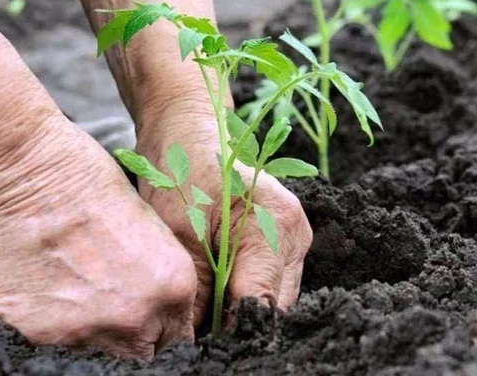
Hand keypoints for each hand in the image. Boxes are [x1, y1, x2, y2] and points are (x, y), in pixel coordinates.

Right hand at [0, 117, 196, 357]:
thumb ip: (156, 266)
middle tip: (112, 295)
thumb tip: (154, 291)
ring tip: (73, 280)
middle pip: (142, 349)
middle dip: (133, 329)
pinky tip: (43, 281)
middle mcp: (133, 317)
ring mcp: (83, 332)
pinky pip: (51, 342)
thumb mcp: (143, 216)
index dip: (164, 318)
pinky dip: (49, 320)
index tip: (151, 308)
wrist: (19, 170)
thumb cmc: (83, 173)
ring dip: (91, 324)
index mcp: (171, 283)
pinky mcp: (35, 336)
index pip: (179, 332)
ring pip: (97, 348)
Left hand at [135, 103, 312, 326]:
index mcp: (277, 225)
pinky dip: (242, 294)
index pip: (261, 306)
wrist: (186, 132)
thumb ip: (198, 293)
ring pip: (272, 301)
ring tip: (202, 312)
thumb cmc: (181, 170)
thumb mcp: (180, 235)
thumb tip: (197, 343)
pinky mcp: (284, 243)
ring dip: (240, 311)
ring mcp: (294, 239)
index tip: (200, 342)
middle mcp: (296, 234)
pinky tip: (215, 293)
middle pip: (272, 308)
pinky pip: (268, 285)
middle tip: (196, 332)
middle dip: (236, 325)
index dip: (230, 333)